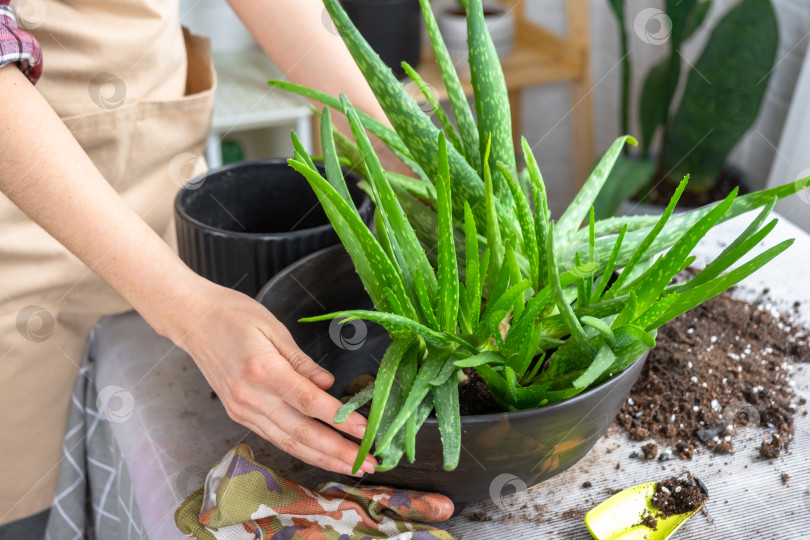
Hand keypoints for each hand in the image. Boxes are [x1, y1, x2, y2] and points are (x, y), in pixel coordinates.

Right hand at [169, 279, 376, 475]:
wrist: (192, 319)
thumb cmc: (233, 314)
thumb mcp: (273, 328)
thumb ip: (303, 362)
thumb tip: (329, 385)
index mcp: (263, 370)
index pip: (310, 402)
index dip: (340, 420)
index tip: (365, 431)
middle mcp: (251, 396)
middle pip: (302, 432)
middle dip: (337, 451)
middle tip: (368, 462)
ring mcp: (242, 409)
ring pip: (288, 442)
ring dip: (322, 458)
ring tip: (351, 466)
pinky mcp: (238, 414)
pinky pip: (274, 437)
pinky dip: (299, 449)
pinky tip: (320, 455)